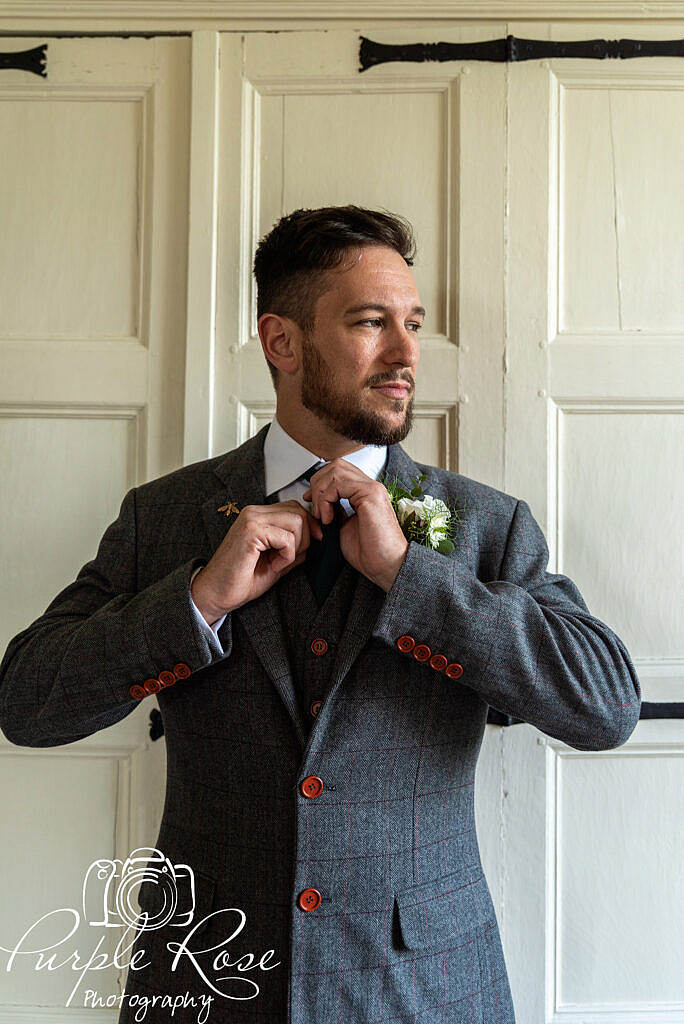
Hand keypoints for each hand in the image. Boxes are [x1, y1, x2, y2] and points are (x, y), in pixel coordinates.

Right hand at [190, 500, 323, 620]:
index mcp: (258, 515)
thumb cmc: (241, 579)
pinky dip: (287, 555)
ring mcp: (251, 520)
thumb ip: (294, 546)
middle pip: (299, 512)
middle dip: (305, 538)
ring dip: (295, 547)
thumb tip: (317, 536)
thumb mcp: (277, 561)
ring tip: (278, 562)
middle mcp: (254, 512)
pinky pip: (287, 538)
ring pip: (297, 521)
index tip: (310, 546)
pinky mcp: (251, 532)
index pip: (295, 508)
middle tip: (288, 559)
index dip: (309, 527)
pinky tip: (272, 565)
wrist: (216, 593)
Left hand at [302, 459, 408, 591]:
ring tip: (322, 514)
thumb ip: (334, 510)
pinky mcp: (371, 494)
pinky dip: (326, 499)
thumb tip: (319, 502)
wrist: (386, 565)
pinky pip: (339, 483)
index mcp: (365, 493)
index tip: (310, 500)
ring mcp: (372, 488)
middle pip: (335, 465)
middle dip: (317, 483)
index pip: (338, 471)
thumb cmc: (369, 552)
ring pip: (335, 470)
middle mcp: (370, 486)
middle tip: (314, 506)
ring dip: (320, 492)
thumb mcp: (343, 526)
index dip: (320, 482)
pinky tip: (328, 518)